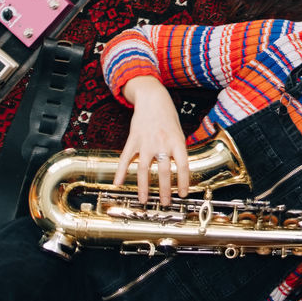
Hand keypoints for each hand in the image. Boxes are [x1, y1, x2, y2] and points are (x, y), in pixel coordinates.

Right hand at [113, 75, 188, 204]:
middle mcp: (162, 143)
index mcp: (177, 141)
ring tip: (144, 200)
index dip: (184, 181)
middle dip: (165, 190)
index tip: (183, 194)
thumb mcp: (179, 131)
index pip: (183, 165)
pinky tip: (118, 184)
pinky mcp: (133, 140)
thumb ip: (178, 149)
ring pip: (145, 169)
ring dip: (144, 187)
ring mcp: (146, 142)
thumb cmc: (168, 116)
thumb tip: (179, 169)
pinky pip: (126, 158)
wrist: (152, 98)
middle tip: (165, 203)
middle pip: (164, 171)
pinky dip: (121, 172)